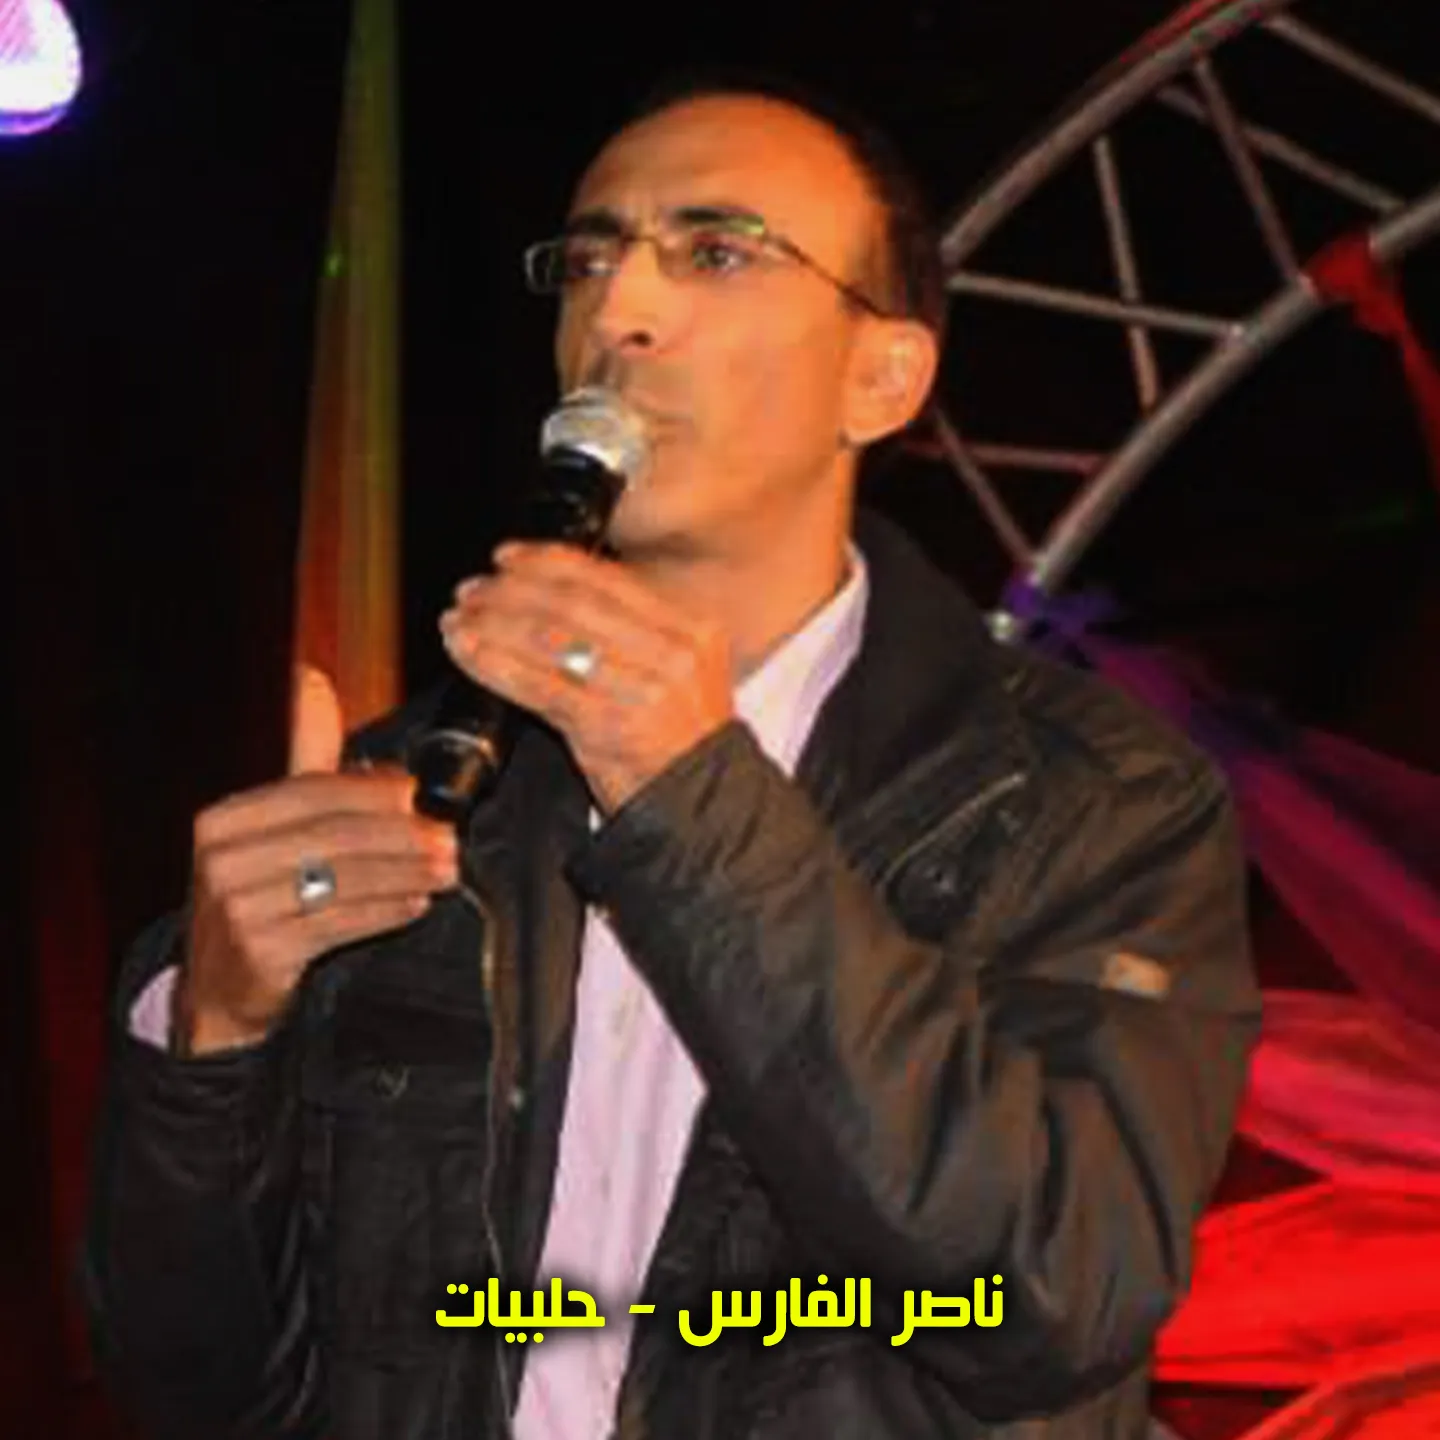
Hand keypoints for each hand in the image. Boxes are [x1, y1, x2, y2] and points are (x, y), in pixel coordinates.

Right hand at [177, 666, 459, 1055]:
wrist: (219, 987)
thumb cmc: (260, 891)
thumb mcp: (272, 822)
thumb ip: (302, 758)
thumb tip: (312, 680)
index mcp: (225, 819)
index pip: (313, 793)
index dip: (374, 791)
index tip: (420, 794)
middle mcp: (221, 860)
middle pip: (332, 836)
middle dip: (400, 835)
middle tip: (449, 838)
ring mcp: (236, 910)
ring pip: (341, 881)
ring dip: (404, 873)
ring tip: (445, 870)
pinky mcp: (259, 955)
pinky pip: (336, 926)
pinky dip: (383, 913)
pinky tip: (415, 904)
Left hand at [439, 542, 734, 812]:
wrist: (699, 808)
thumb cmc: (676, 744)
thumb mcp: (675, 674)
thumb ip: (633, 634)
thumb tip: (554, 590)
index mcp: (691, 629)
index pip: (608, 580)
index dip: (548, 561)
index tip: (507, 557)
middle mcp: (671, 653)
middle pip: (573, 603)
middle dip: (511, 590)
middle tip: (471, 589)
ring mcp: (641, 689)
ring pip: (549, 639)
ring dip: (492, 623)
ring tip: (458, 619)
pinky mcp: (606, 727)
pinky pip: (536, 685)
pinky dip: (492, 663)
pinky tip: (466, 652)